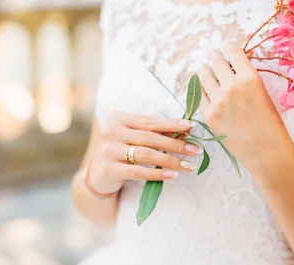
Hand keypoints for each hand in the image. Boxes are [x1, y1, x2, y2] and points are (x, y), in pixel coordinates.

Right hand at [87, 112, 202, 194]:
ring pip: (146, 154)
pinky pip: (138, 172)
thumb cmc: (122, 150)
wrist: (97, 174)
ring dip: (170, 160)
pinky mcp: (109, 169)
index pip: (151, 121)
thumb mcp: (135, 137)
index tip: (192, 127)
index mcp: (119, 118)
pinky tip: (172, 175)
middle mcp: (111, 131)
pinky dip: (157, 174)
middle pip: (150, 138)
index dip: (172, 124)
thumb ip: (155, 132)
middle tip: (195, 150)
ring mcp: (108, 150)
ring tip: (188, 165)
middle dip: (176, 144)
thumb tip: (186, 131)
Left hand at [198, 43, 293, 167]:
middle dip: (214, 56)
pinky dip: (201, 90)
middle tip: (214, 56)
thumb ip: (246, 77)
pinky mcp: (209, 115)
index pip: (232, 50)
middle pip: (215, 60)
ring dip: (205, 71)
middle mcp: (232, 86)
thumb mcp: (263, 92)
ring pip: (202, 75)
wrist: (266, 151)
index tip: (227, 49)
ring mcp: (218, 101)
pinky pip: (198, 94)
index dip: (229, 48)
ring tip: (209, 73)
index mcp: (250, 78)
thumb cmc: (270, 122)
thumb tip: (232, 63)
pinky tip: (206, 90)